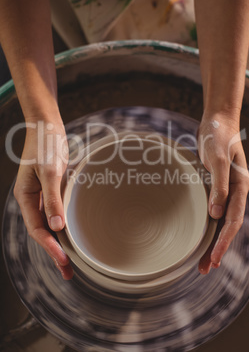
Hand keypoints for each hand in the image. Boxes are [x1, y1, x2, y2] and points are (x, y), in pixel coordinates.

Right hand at [13, 118, 72, 279]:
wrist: (47, 126)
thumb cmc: (46, 145)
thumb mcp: (49, 171)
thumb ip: (52, 198)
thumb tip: (56, 227)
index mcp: (26, 197)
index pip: (37, 229)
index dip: (49, 247)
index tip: (63, 261)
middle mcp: (32, 200)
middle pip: (42, 232)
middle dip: (54, 252)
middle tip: (68, 272)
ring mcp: (42, 195)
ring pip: (49, 224)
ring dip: (59, 242)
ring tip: (71, 260)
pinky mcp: (52, 189)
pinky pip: (56, 213)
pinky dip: (63, 226)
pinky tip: (71, 234)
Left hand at [197, 112, 248, 273]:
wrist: (217, 121)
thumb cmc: (219, 136)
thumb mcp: (218, 159)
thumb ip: (219, 186)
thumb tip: (216, 215)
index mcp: (240, 188)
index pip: (234, 221)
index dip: (225, 241)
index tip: (215, 259)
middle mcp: (234, 192)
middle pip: (228, 227)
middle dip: (218, 249)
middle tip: (205, 269)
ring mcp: (225, 191)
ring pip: (220, 222)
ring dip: (212, 241)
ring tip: (202, 261)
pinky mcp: (215, 186)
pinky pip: (213, 211)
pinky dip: (208, 226)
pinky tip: (201, 234)